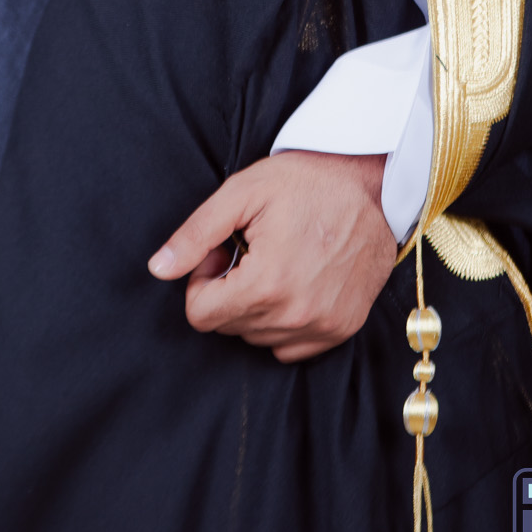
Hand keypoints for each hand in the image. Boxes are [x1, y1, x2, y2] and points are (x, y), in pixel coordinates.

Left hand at [147, 151, 394, 361]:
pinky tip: (295, 282)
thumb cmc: (305, 183)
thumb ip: (195, 235)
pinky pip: (291, 347)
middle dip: (227, 290)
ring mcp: (323, 327)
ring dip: (256, 306)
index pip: (201, 315)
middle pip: (228, 327)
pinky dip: (283, 321)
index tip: (222, 251)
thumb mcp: (241, 194)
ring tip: (276, 262)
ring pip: (258, 338)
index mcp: (266, 285)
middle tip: (250, 251)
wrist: (372, 187)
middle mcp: (296, 316)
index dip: (202, 279)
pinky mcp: (342, 329)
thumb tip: (158, 269)